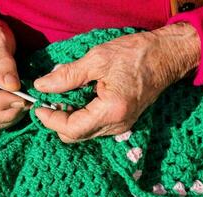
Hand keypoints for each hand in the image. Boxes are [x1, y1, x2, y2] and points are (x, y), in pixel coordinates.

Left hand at [34, 23, 199, 142]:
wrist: (165, 57)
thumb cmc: (134, 54)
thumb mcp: (97, 59)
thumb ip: (67, 75)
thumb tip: (42, 86)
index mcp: (111, 111)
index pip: (72, 128)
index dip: (51, 120)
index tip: (38, 107)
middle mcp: (117, 124)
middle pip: (76, 135)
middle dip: (57, 121)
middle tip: (47, 102)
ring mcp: (121, 125)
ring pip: (84, 133)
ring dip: (68, 120)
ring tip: (60, 99)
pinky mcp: (122, 120)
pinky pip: (94, 126)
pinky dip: (79, 117)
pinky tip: (76, 100)